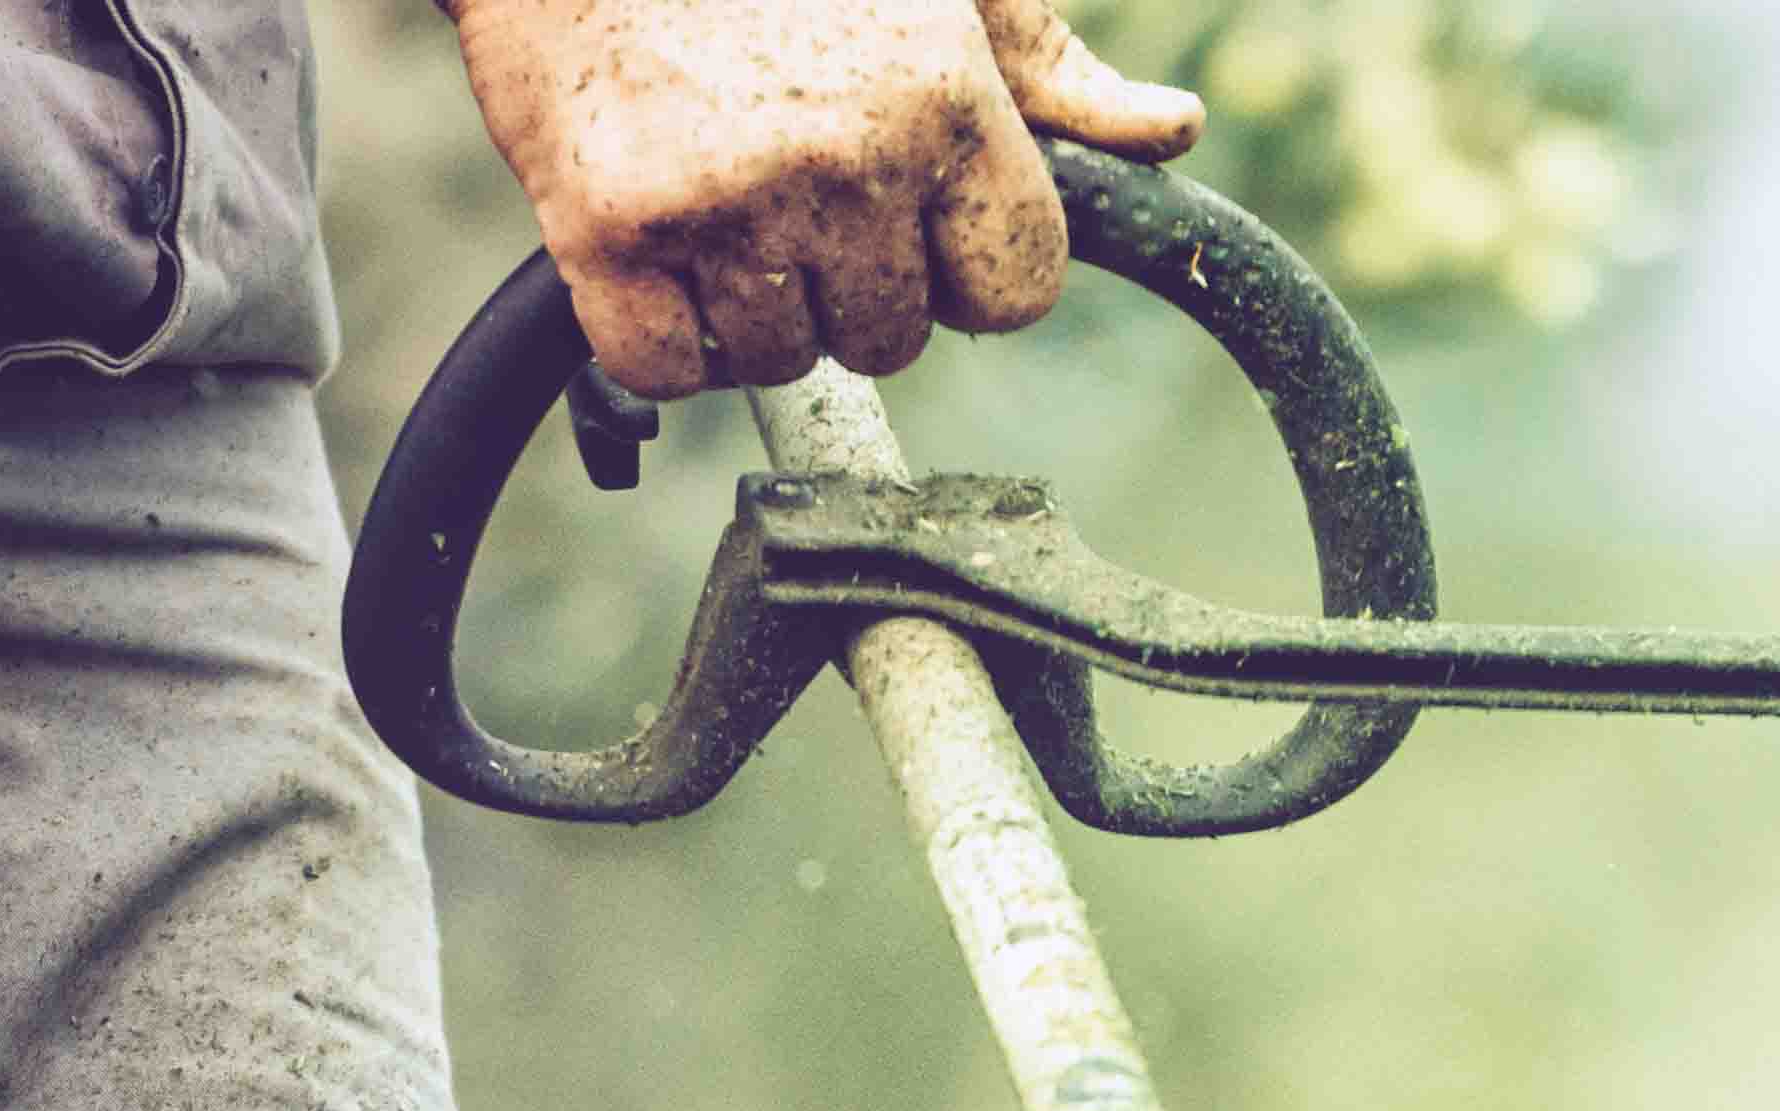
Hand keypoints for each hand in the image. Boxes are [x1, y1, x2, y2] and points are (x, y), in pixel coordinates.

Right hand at [445, 0, 1207, 401]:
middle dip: (847, 281)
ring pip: (779, 360)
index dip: (965, 271)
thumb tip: (1170, 132)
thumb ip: (1050, 72)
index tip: (914, 228)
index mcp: (945, 99)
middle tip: (785, 184)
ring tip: (715, 191)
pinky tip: (651, 238)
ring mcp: (726, 203)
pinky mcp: (609, 234)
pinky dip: (656, 330)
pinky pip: (667, 369)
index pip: (1016, 292)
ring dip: (749, 306)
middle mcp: (847, 160)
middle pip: (892, 339)